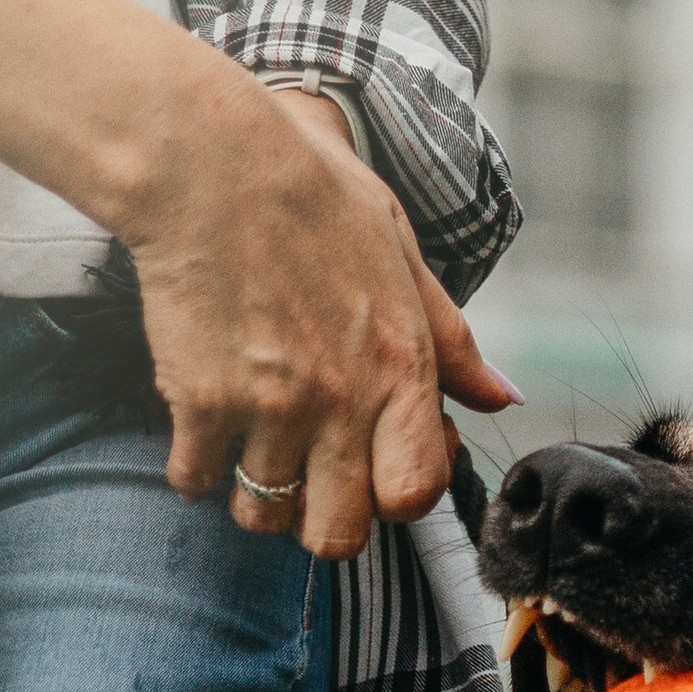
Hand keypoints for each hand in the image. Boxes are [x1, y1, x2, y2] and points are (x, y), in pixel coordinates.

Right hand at [123, 79, 517, 558]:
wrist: (207, 157)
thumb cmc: (308, 190)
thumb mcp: (400, 249)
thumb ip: (449, 338)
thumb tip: (502, 398)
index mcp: (399, 369)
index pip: (416, 493)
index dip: (396, 496)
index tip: (373, 468)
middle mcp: (341, 401)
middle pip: (340, 534)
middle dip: (322, 520)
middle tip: (304, 479)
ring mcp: (269, 407)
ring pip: (263, 516)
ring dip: (253, 494)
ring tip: (248, 448)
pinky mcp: (201, 401)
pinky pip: (194, 477)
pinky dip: (191, 466)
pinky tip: (197, 427)